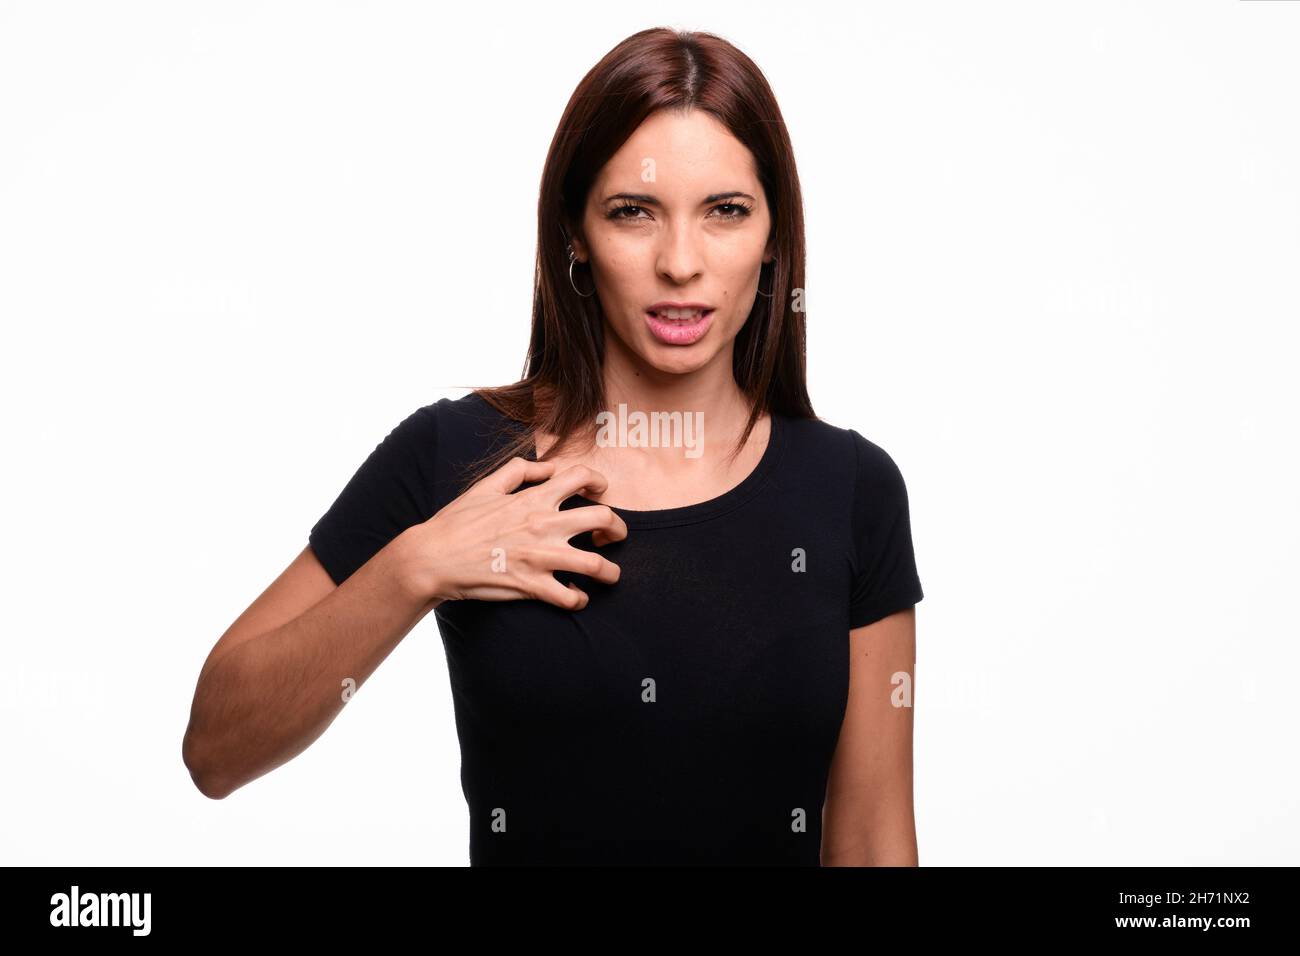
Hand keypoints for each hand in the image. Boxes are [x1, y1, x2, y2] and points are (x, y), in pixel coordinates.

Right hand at [396, 457, 626, 609]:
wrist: (433, 558)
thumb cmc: (457, 521)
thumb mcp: (486, 485)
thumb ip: (520, 471)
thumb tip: (549, 468)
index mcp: (534, 498)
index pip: (581, 477)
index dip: (599, 480)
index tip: (601, 491)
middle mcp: (543, 526)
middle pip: (603, 519)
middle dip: (619, 528)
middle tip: (614, 536)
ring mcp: (540, 558)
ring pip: (596, 565)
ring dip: (611, 572)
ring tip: (609, 575)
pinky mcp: (531, 586)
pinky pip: (570, 597)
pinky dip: (579, 599)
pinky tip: (575, 596)